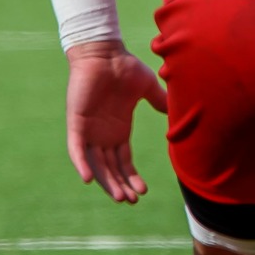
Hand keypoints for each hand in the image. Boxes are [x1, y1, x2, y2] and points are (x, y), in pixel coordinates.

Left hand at [64, 41, 167, 203]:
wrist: (103, 53)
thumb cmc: (124, 67)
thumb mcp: (148, 88)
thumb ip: (160, 102)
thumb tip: (177, 112)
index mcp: (118, 129)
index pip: (123, 161)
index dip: (131, 176)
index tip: (142, 191)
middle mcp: (103, 134)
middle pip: (110, 167)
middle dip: (120, 185)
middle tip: (130, 201)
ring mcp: (89, 130)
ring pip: (96, 163)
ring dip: (106, 181)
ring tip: (118, 197)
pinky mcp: (77, 123)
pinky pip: (76, 149)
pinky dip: (81, 164)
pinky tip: (88, 179)